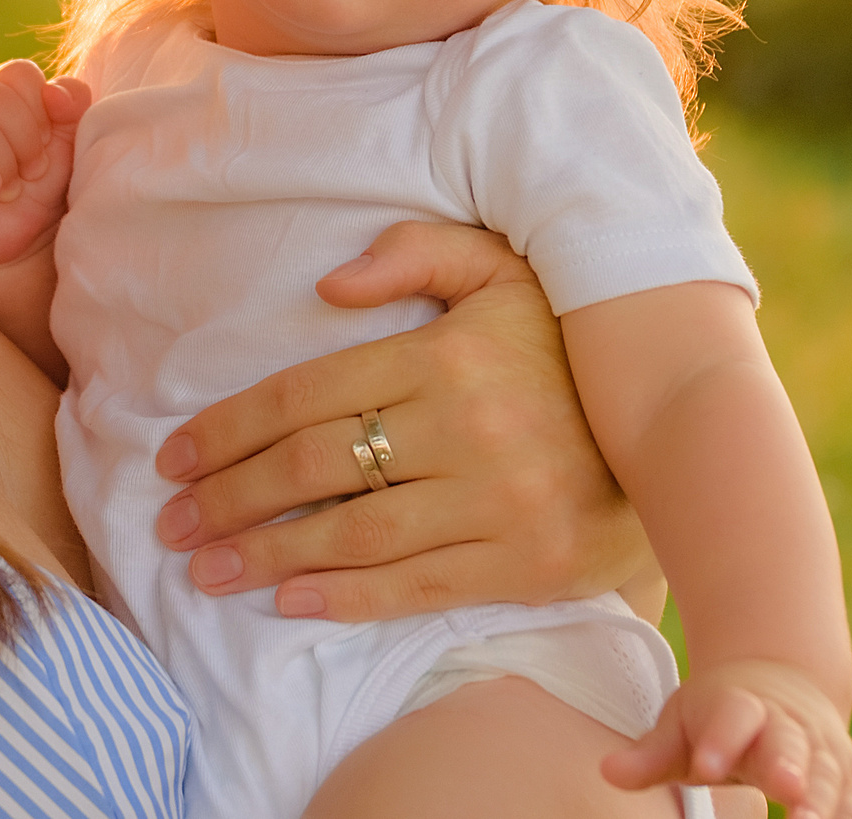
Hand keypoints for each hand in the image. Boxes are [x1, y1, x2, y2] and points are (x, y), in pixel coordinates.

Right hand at [0, 60, 89, 266]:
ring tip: (10, 188)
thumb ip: (74, 104)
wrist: (23, 243)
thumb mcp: (71, 142)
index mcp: (3, 95)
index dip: (41, 108)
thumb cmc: (44, 189)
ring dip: (3, 163)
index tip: (47, 143)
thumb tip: (53, 92)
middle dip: (25, 139)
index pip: (18, 73)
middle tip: (32, 172)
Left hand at [148, 221, 655, 620]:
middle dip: (230, 496)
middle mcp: (465, 428)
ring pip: (353, 534)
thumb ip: (417, 252)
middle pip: (315, 466)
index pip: (308, 394)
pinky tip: (286, 599)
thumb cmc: (567, 344)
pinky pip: (414, 587)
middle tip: (171, 521)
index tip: (174, 455)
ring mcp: (496, 503)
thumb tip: (326, 286)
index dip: (230, 428)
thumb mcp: (504, 270)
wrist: (679, 427)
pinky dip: (343, 598)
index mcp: (446, 353)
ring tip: (206, 567)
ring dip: (266, 554)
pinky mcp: (525, 564)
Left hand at [602, 659, 851, 818]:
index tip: (706, 768)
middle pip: (788, 743)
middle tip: (786, 789)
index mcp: (740, 706)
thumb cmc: (718, 718)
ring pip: (827, 774)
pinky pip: (849, 801)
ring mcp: (822, 749)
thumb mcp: (681, 724)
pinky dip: (844, 817)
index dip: (720, 741)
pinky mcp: (847, 776)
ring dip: (825, 801)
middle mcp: (787, 725)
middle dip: (787, 765)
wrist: (783, 687)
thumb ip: (649, 754)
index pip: (731, 716)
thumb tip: (607, 772)